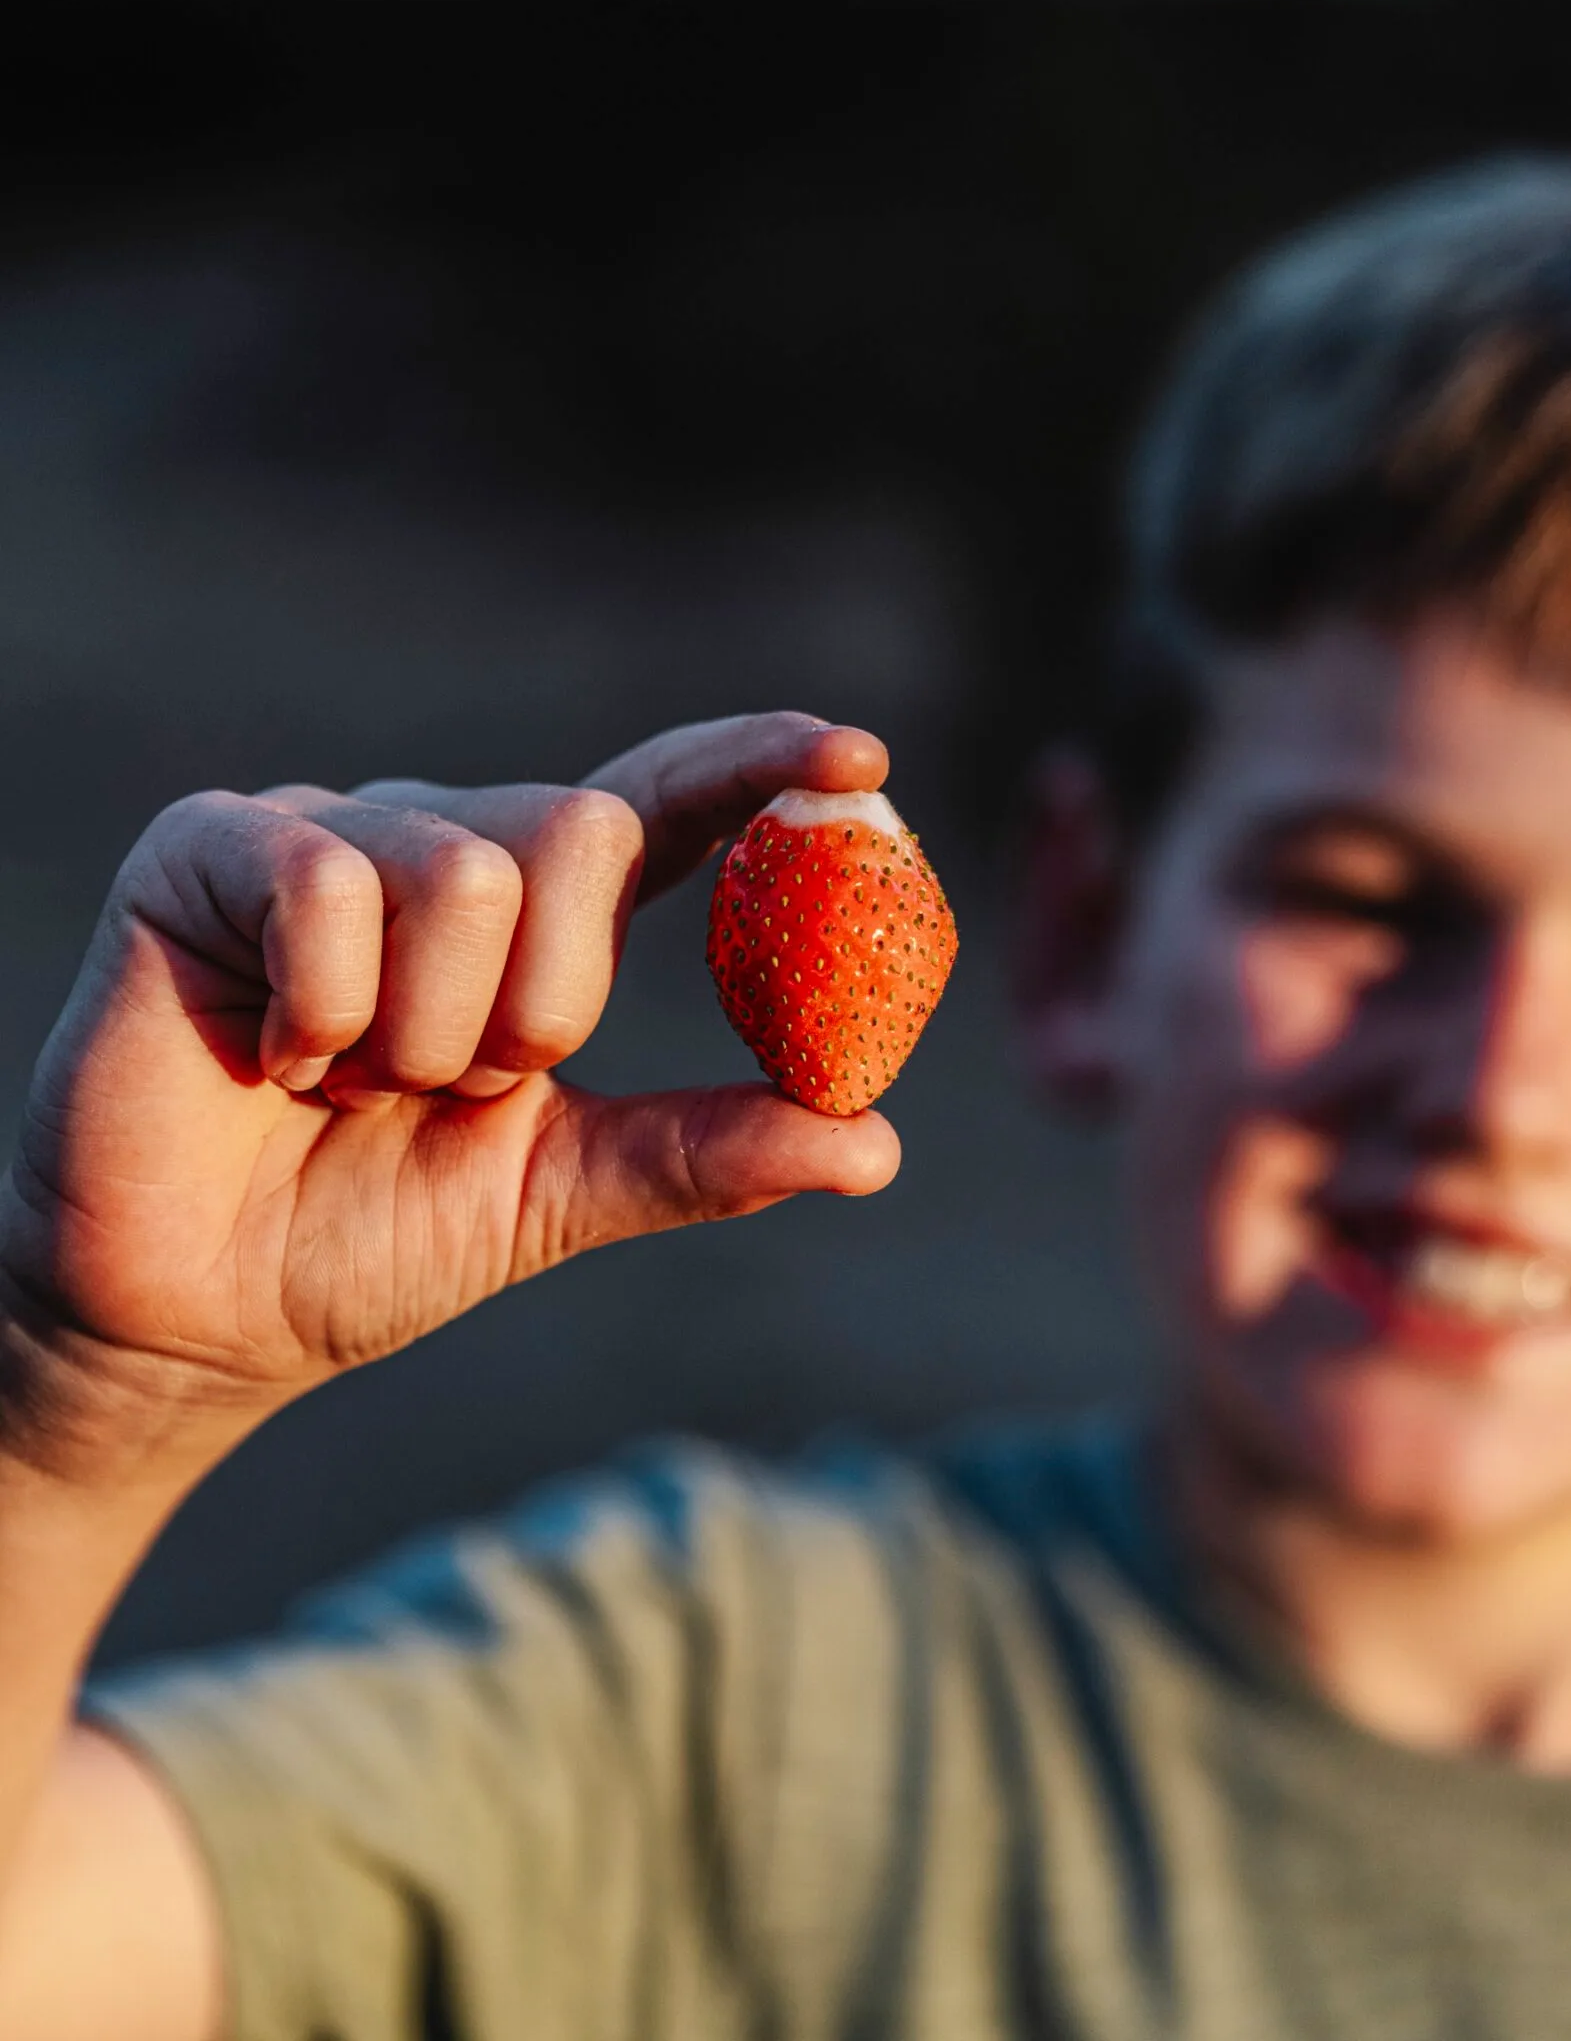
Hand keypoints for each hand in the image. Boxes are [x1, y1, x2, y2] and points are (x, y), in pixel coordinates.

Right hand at [0, 714, 898, 1476]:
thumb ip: (704, 1152)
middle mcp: (443, 841)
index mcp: (537, 912)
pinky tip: (274, 1062)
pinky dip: (322, 1012)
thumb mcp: (558, 1194)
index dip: (758, 765)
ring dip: (424, 1033)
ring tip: (349, 1087)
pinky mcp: (210, 847)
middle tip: (458, 1089)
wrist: (190, 1318)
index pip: (664, 804)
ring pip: (465, 870)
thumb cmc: (367, 1237)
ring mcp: (327, 831)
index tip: (862, 758)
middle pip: (580, 832)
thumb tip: (874, 1143)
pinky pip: (328, 884)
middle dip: (545, 1005)